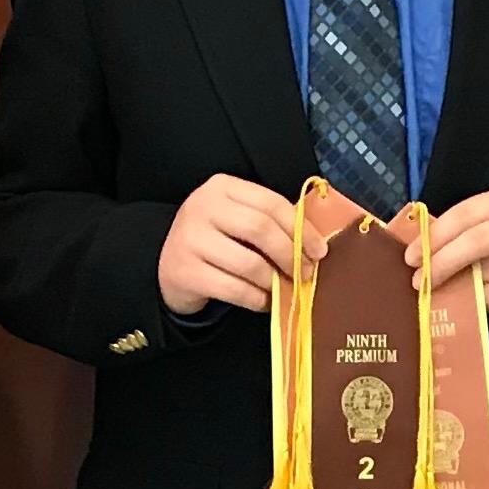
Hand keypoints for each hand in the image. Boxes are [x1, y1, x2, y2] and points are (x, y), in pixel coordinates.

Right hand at [159, 172, 301, 312]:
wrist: (169, 267)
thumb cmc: (215, 241)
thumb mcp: (236, 220)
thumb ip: (268, 223)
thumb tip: (313, 246)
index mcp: (221, 187)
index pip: (270, 203)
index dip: (300, 229)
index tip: (319, 251)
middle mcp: (202, 207)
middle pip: (260, 228)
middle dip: (290, 254)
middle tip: (305, 272)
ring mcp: (190, 239)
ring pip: (249, 263)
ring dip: (275, 280)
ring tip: (285, 288)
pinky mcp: (185, 272)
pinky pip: (234, 289)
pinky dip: (257, 299)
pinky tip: (265, 301)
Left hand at [419, 184, 488, 325]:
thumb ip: (464, 233)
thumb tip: (419, 252)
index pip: (466, 212)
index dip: (434, 235)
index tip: (410, 255)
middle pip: (475, 239)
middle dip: (440, 261)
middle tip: (418, 279)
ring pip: (485, 271)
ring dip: (458, 285)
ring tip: (442, 292)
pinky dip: (477, 301)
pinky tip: (471, 303)